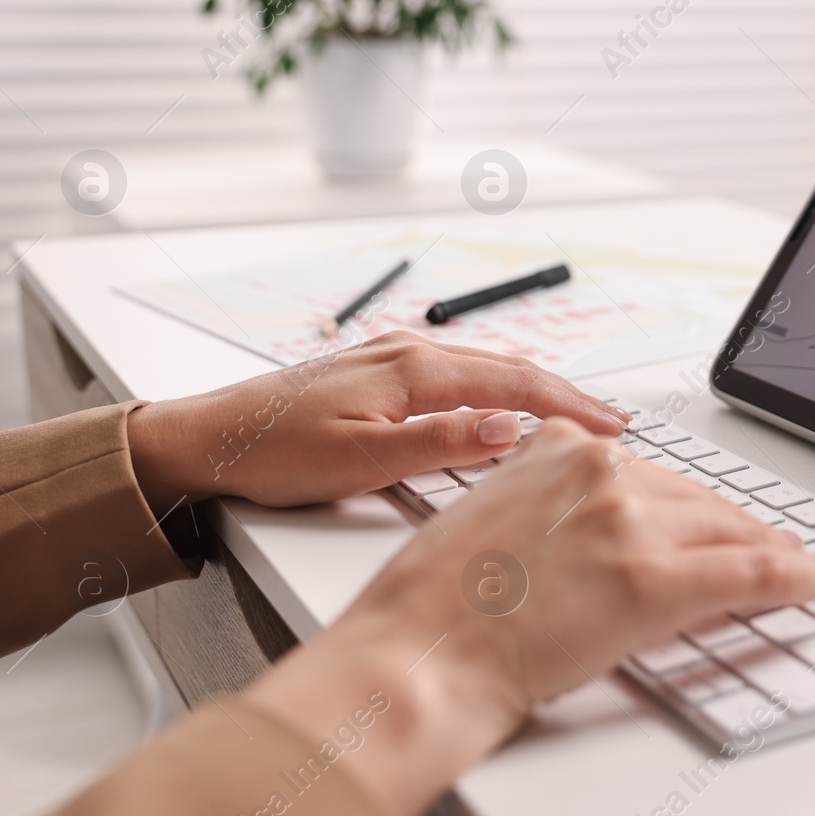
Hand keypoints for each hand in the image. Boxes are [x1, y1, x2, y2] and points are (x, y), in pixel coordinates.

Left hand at [125, 331, 628, 509]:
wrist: (202, 439)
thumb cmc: (271, 454)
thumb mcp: (360, 462)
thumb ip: (440, 443)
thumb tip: (509, 427)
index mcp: (412, 372)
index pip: (515, 385)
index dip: (570, 407)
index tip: (612, 428)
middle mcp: (406, 354)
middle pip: (508, 368)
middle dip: (564, 394)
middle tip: (611, 424)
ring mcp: (390, 357)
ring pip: (483, 367)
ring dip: (533, 389)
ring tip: (571, 415)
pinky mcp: (374, 372)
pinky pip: (455, 372)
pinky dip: (495, 386)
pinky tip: (499, 404)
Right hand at [243, 419, 814, 815]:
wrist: (417, 654)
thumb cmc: (430, 603)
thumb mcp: (487, 521)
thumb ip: (544, 506)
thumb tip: (585, 534)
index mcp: (557, 447)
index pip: (651, 473)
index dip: (687, 507)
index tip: (708, 519)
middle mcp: (602, 471)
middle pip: (698, 502)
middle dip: (733, 532)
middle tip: (768, 553)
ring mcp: (632, 522)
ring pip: (733, 533)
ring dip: (776, 553)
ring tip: (812, 569)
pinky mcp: (657, 580)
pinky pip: (756, 573)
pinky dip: (807, 577)